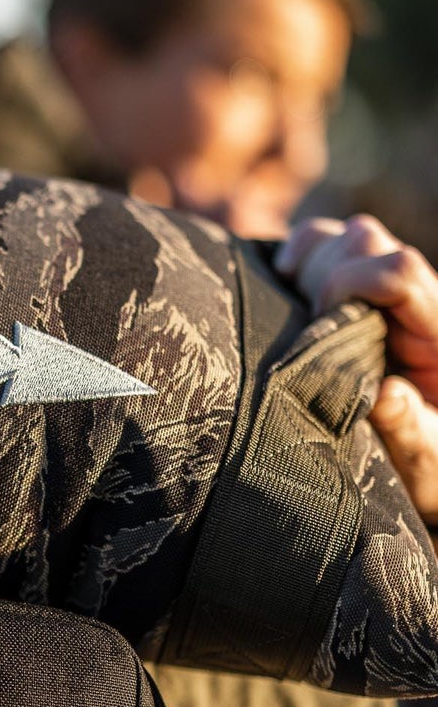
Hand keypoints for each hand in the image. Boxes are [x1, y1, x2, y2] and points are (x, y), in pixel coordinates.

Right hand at [276, 214, 437, 521]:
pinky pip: (325, 246)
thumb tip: (385, 393)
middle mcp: (416, 304)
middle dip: (324, 274)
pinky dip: (297, 258)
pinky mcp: (357, 299)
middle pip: (367, 240)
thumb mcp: (428, 465)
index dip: (351, 283)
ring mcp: (386, 298)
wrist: (429, 460)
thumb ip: (411, 432)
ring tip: (297, 310)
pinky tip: (284, 288)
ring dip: (312, 264)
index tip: (318, 325)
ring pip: (348, 237)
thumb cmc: (430, 468)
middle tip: (306, 326)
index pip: (399, 270)